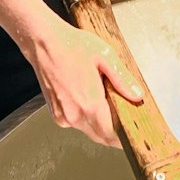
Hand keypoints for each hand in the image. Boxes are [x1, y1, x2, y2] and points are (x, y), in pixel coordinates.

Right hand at [23, 17, 142, 147]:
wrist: (43, 42)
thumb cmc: (71, 45)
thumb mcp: (105, 57)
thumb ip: (122, 79)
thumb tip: (137, 95)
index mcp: (89, 104)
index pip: (112, 136)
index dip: (124, 136)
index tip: (133, 130)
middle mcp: (74, 115)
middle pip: (101, 137)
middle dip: (114, 131)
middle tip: (123, 115)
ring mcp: (63, 116)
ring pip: (88, 131)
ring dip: (99, 124)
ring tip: (104, 101)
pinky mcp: (56, 114)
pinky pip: (76, 123)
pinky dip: (85, 118)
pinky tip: (87, 98)